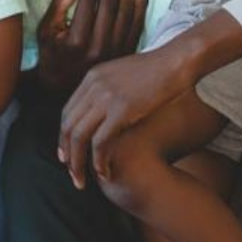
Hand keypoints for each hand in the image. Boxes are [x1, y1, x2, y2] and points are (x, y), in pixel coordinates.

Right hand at [35, 0, 148, 96]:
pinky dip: (142, 4)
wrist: (63, 90)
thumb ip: (58, 8)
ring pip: (126, 11)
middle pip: (109, 1)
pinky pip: (137, 25)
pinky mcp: (126, 53)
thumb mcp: (45, 33)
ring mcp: (116, 51)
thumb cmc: (51, 56)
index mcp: (77, 39)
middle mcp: (99, 45)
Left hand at [58, 48, 190, 189]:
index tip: (66, 155)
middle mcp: (94, 86)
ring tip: (82, 181)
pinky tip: (104, 172)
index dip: (64, 137)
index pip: (67, 112)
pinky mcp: (122, 109)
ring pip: (80, 137)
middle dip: (67, 154)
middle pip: (68, 126)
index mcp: (92, 77)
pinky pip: (101, 142)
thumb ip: (110, 88)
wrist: (177, 60)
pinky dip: (99, 161)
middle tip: (72, 174)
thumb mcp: (125, 74)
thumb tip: (106, 107)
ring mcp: (106, 97)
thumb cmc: (159, 70)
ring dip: (78, 162)